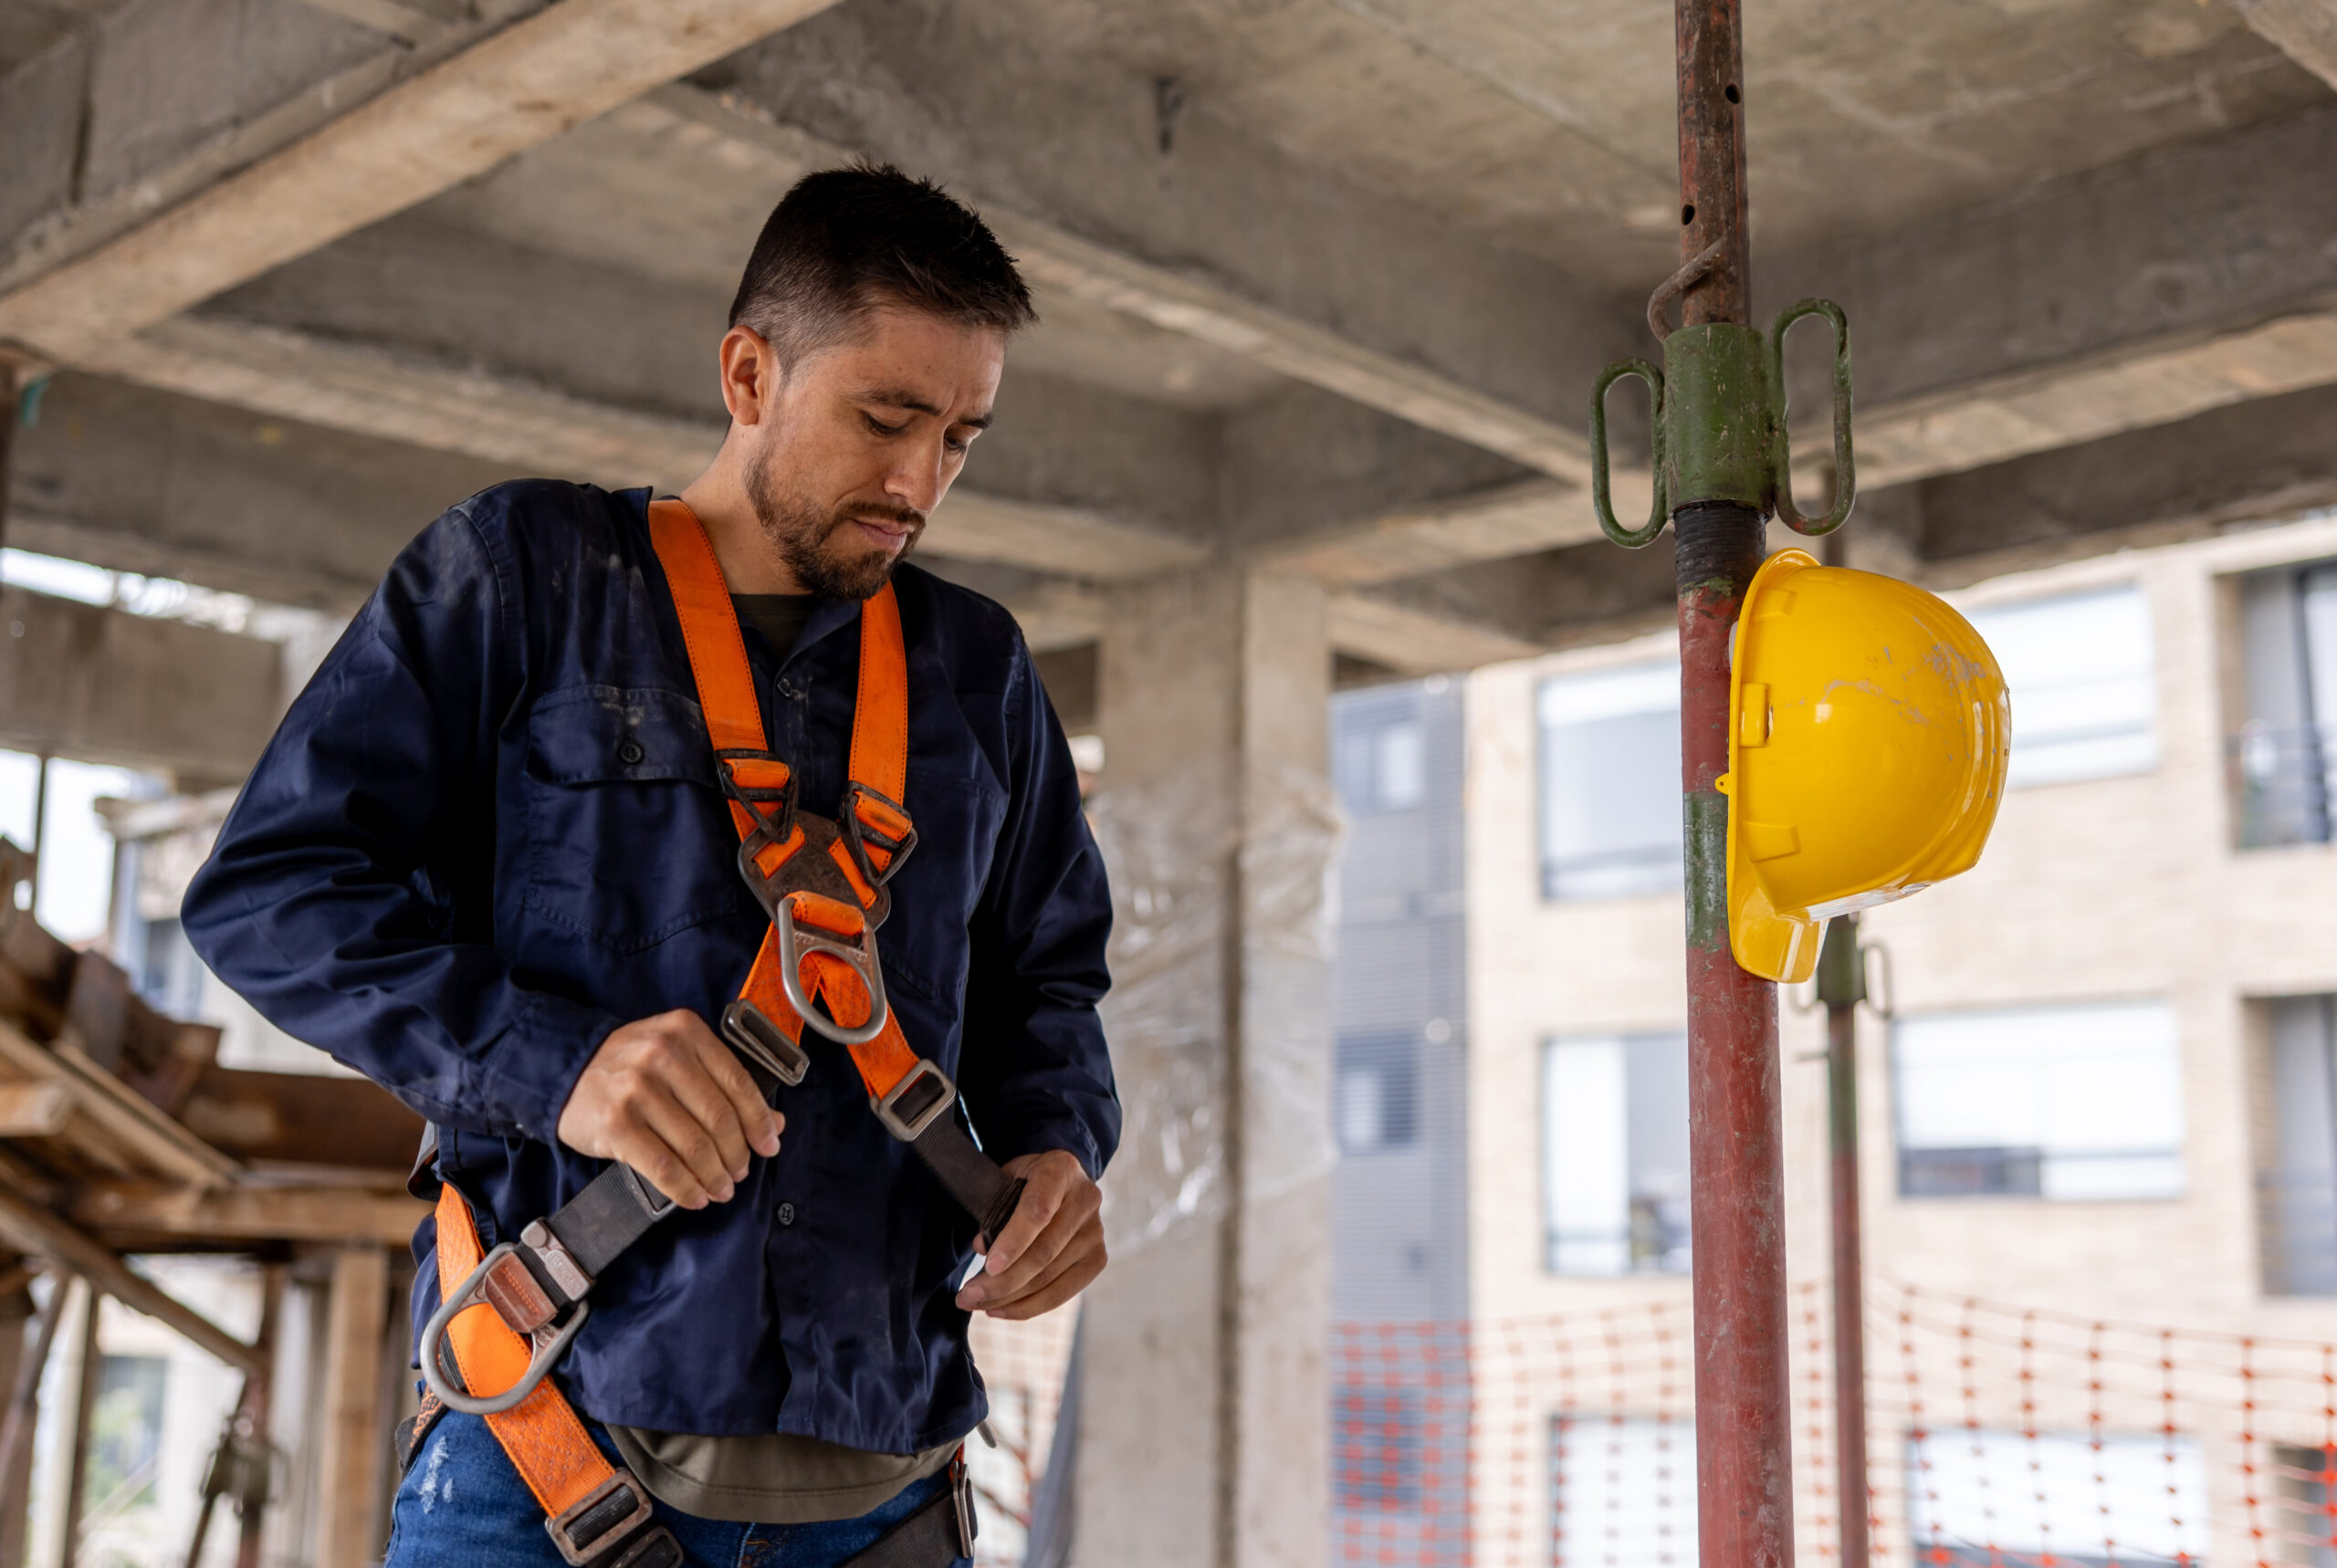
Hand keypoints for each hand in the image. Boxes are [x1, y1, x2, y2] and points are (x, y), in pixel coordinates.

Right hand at [556, 1010, 782, 1208]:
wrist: (565, 1070)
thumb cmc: (629, 1065)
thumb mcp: (677, 1057)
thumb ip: (723, 1083)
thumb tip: (773, 1124)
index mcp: (685, 1031)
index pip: (738, 1083)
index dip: (759, 1121)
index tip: (769, 1145)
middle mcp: (662, 1055)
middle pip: (719, 1118)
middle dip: (737, 1155)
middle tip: (740, 1173)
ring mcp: (636, 1089)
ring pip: (694, 1146)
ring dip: (714, 1176)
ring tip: (720, 1189)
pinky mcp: (615, 1124)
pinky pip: (663, 1166)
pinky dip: (686, 1188)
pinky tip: (694, 1196)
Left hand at [955, 1149, 1105, 1319]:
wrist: (1064, 1180)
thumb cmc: (1027, 1182)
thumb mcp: (1006, 1180)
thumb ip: (993, 1208)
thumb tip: (982, 1249)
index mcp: (1060, 1170)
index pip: (1038, 1210)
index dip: (1013, 1241)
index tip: (989, 1267)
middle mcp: (1085, 1200)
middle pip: (1044, 1252)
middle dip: (1002, 1281)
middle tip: (967, 1296)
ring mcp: (1096, 1232)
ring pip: (1050, 1278)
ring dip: (1008, 1298)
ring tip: (975, 1304)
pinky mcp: (1098, 1258)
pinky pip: (1062, 1293)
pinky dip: (1028, 1306)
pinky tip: (1000, 1309)